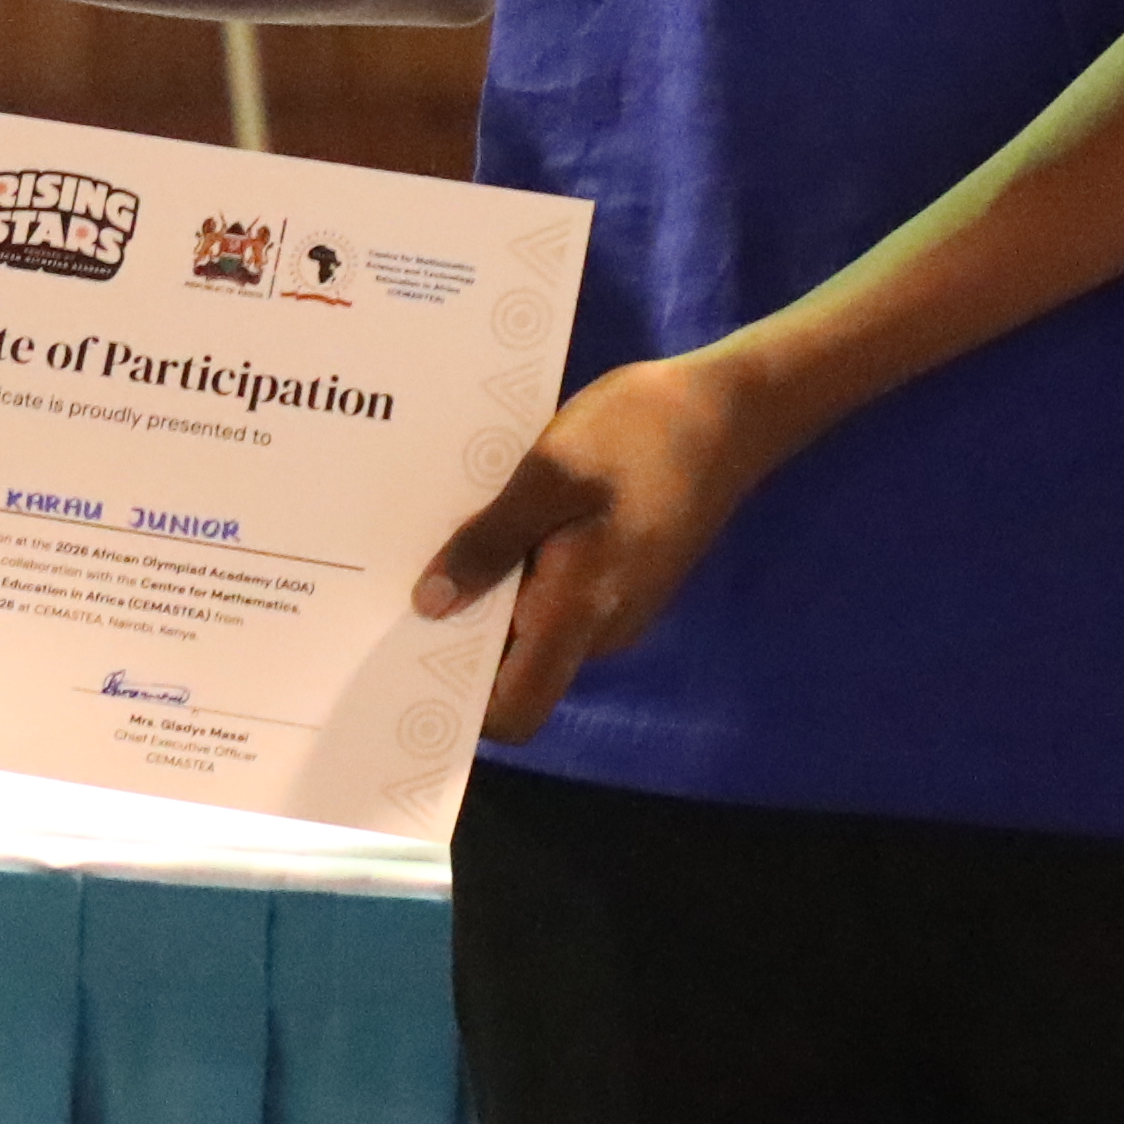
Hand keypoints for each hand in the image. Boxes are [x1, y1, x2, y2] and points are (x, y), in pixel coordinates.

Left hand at [412, 350, 779, 746]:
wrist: (731, 411)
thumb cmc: (639, 435)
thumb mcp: (548, 476)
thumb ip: (490, 543)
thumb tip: (429, 606)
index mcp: (579, 615)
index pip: (515, 712)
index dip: (459, 702)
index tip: (403, 656)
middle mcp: (599, 629)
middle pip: (515, 670)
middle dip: (457, 634)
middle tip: (392, 586)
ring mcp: (616, 604)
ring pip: (534, 626)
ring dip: (488, 594)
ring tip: (430, 542)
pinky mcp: (622, 575)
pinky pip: (556, 593)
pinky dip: (520, 569)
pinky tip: (489, 519)